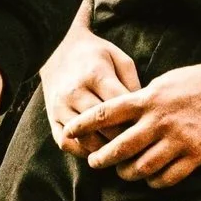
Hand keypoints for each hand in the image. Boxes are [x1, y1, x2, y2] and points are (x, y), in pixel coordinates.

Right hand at [43, 29, 141, 152]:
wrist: (57, 48)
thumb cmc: (96, 55)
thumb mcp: (119, 58)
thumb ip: (133, 83)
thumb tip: (142, 114)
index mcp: (95, 74)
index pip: (120, 108)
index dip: (136, 122)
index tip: (149, 130)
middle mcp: (75, 92)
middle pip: (103, 126)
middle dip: (124, 139)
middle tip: (139, 146)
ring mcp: (60, 107)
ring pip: (84, 139)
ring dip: (104, 150)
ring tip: (120, 152)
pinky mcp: (51, 117)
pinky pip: (65, 143)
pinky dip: (82, 151)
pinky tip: (98, 150)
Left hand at [78, 54, 200, 186]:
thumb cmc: (199, 81)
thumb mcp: (166, 81)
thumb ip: (142, 99)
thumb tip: (117, 115)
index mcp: (151, 98)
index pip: (108, 112)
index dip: (84, 125)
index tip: (69, 133)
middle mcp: (162, 120)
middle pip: (120, 147)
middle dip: (102, 158)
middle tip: (95, 162)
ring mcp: (181, 139)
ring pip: (142, 168)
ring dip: (128, 174)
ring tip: (123, 172)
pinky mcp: (198, 154)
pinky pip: (168, 178)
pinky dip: (154, 182)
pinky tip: (151, 178)